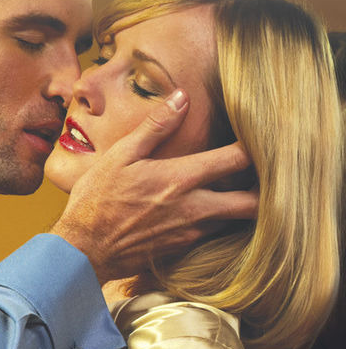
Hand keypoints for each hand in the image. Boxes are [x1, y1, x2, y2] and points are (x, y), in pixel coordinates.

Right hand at [52, 91, 257, 282]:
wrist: (83, 251)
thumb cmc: (96, 201)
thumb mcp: (120, 155)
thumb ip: (155, 126)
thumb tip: (181, 97)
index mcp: (181, 178)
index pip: (237, 160)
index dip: (255, 148)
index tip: (258, 138)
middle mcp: (194, 208)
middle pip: (252, 203)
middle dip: (265, 188)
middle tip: (263, 173)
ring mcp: (191, 233)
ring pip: (236, 221)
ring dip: (242, 206)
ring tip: (239, 188)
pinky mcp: (183, 249)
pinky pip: (214, 234)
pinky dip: (220, 222)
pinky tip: (209, 209)